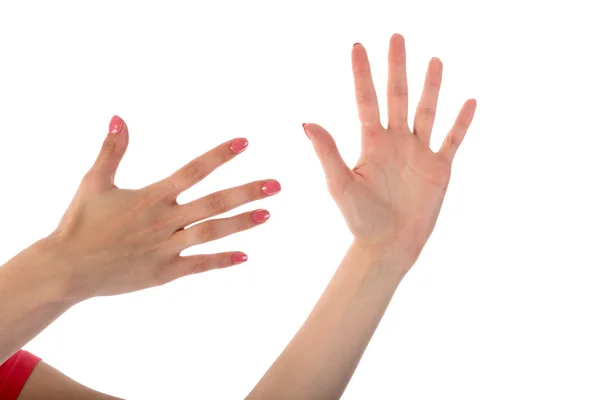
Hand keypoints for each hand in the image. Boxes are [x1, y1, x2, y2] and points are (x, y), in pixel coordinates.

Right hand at [48, 116, 280, 299]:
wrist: (67, 268)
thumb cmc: (79, 223)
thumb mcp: (94, 182)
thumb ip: (112, 150)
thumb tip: (119, 116)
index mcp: (151, 196)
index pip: (193, 171)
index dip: (220, 155)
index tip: (245, 144)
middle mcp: (164, 220)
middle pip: (214, 203)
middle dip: (247, 192)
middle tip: (276, 185)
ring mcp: (167, 248)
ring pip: (212, 233)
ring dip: (242, 223)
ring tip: (268, 214)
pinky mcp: (165, 272)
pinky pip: (200, 265)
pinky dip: (222, 260)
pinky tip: (245, 255)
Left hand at [303, 34, 475, 261]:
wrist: (389, 245)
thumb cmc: (360, 219)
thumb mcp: (340, 184)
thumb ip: (327, 152)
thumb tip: (306, 122)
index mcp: (371, 143)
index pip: (366, 100)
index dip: (362, 74)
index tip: (358, 46)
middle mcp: (395, 142)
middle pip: (397, 97)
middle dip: (397, 68)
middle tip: (396, 38)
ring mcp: (418, 153)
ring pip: (426, 112)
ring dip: (431, 87)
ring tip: (434, 60)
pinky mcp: (438, 168)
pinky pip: (452, 140)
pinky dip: (461, 122)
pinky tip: (468, 101)